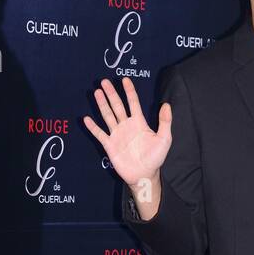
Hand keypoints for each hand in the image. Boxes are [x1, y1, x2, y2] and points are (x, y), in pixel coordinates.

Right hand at [83, 76, 172, 196]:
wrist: (144, 174)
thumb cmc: (155, 157)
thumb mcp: (164, 139)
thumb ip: (165, 122)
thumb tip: (166, 104)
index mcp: (139, 122)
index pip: (133, 102)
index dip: (129, 91)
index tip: (125, 80)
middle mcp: (126, 125)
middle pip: (117, 106)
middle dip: (111, 93)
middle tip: (104, 81)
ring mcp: (117, 134)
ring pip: (107, 116)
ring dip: (102, 104)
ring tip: (96, 92)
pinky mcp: (110, 145)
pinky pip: (99, 134)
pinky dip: (93, 127)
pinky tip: (87, 118)